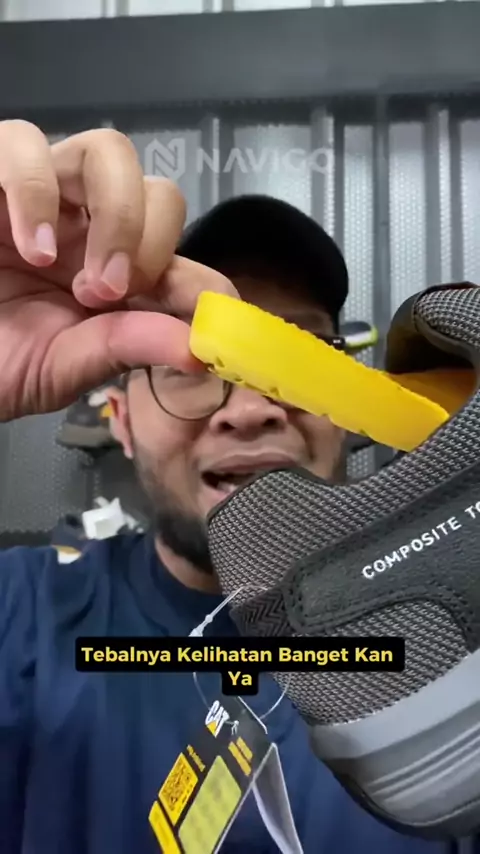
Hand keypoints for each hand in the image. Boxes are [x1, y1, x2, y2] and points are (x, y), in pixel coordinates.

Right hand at [0, 120, 235, 420]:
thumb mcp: (61, 366)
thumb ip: (124, 348)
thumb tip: (199, 352)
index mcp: (114, 275)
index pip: (180, 259)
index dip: (202, 281)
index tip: (211, 313)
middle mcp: (89, 228)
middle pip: (159, 192)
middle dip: (152, 243)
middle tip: (113, 295)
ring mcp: (44, 195)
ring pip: (108, 152)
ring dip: (114, 215)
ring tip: (83, 281)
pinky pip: (22, 143)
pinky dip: (37, 192)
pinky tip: (35, 248)